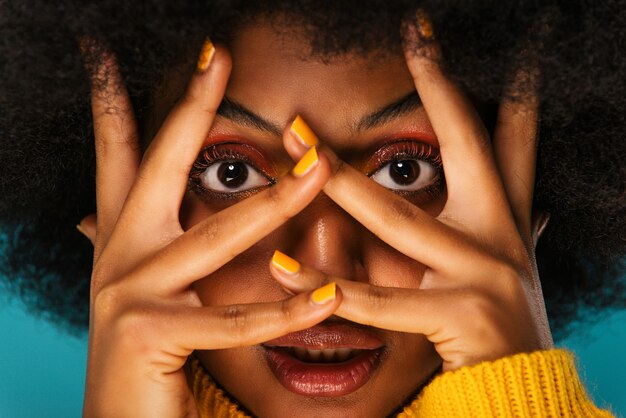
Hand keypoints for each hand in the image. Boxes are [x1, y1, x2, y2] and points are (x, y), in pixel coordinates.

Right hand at [81, 41, 340, 416]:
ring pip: (215, 239)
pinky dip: (285, 310)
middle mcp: (118, 255)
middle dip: (191, 109)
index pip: (119, 157)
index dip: (115, 105)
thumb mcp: (144, 287)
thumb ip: (137, 245)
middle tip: (218, 56)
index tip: (121, 60)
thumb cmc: (144, 357)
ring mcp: (128, 293)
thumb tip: (90, 211)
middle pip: (160, 166)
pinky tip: (329, 294)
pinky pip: (231, 319)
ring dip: (274, 203)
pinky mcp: (148, 334)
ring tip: (318, 168)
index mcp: (122, 239)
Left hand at [272, 27, 552, 371]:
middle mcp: (498, 233)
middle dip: (437, 89)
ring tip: (298, 147)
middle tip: (411, 36)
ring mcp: (481, 273)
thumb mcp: (512, 254)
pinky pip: (380, 301)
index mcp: (504, 216)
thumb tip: (537, 194)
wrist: (522, 389)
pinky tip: (285, 269)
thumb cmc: (501, 318)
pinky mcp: (460, 315)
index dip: (492, 86)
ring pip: (398, 220)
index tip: (463, 39)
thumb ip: (516, 215)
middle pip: (463, 147)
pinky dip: (330, 286)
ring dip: (343, 183)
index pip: (502, 137)